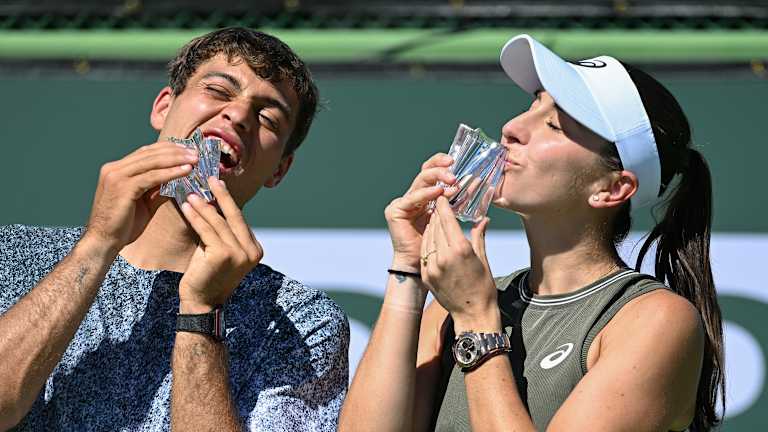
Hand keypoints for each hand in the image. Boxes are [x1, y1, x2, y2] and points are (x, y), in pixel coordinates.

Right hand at [85, 142, 197, 251]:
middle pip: (150, 153)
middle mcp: (114, 168)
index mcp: (117, 169)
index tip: (187, 150)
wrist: (104, 241)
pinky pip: (152, 176)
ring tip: (195, 159)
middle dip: (176, 151)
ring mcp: (116, 176)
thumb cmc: (123, 225)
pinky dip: (171, 172)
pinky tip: (186, 171)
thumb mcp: (144, 201)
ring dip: (177, 159)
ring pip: (152, 161)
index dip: (168, 149)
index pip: (146, 152)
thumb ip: (156, 188)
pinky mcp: (122, 187)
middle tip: (196, 152)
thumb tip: (176, 178)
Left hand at [178, 178, 262, 311]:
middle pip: (234, 216)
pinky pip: (206, 230)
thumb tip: (213, 202)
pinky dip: (196, 216)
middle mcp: (251, 251)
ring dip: (203, 204)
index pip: (240, 219)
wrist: (201, 303)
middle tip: (210, 177)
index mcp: (255, 249)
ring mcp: (239, 254)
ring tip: (191, 191)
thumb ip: (222, 231)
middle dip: (221, 194)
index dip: (227, 201)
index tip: (217, 185)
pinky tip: (186, 206)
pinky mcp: (223, 255)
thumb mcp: (219, 250)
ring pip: (218, 222)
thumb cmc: (207, 275)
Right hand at [384, 153, 456, 271]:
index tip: (458, 161)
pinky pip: (412, 198)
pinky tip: (438, 191)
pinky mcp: (395, 211)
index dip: (443, 164)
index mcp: (427, 198)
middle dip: (441, 168)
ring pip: (420, 182)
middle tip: (455, 169)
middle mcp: (414, 197)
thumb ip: (463, 210)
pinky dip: (426, 193)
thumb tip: (483, 203)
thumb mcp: (453, 223)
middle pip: (425, 173)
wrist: (421, 268)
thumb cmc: (438, 249)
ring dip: (437, 178)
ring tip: (452, 181)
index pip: (434, 174)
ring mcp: (403, 203)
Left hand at [420, 196, 499, 331]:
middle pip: (436, 226)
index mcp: (460, 249)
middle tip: (439, 204)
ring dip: (431, 227)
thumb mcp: (483, 259)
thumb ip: (478, 236)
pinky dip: (428, 242)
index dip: (443, 206)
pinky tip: (433, 238)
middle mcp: (444, 256)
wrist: (472, 315)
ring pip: (428, 238)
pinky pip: (425, 253)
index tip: (442, 197)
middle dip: (437, 214)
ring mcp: (433, 267)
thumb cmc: (483, 287)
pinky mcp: (427, 275)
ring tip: (435, 219)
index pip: (447, 220)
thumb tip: (483, 219)